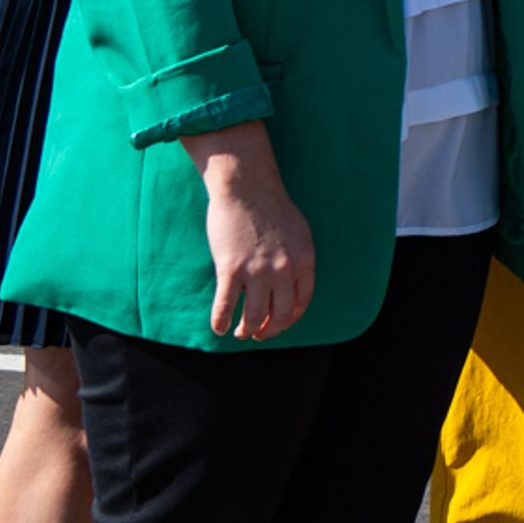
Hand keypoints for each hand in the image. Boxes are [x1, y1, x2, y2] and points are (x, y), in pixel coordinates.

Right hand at [186, 123, 313, 340]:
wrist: (247, 188)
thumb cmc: (271, 207)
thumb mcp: (299, 233)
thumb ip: (297, 257)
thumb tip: (291, 279)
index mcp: (304, 260)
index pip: (302, 302)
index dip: (290, 318)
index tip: (280, 323)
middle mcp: (284, 270)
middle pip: (280, 315)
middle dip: (269, 331)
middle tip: (258, 334)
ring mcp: (257, 271)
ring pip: (253, 317)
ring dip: (246, 331)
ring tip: (239, 333)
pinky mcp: (231, 269)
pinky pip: (225, 306)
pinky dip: (221, 322)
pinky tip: (219, 328)